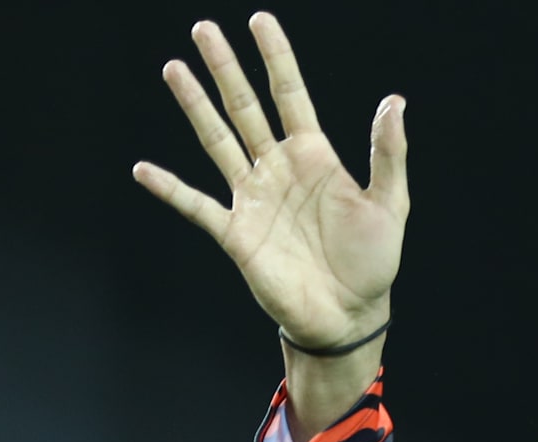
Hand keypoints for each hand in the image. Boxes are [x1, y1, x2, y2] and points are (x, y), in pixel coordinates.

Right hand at [133, 13, 406, 349]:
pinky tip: (143, 170)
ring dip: (196, 107)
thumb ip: (389, 154)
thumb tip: (395, 101)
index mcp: (314, 156)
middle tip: (204, 28)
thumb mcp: (390, 204)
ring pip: (217, 141)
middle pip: (245, 107)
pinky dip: (170, 189)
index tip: (259, 19)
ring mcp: (253, 198)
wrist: (350, 315)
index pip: (290, 94)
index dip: (276, 57)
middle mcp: (277, 168)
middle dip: (225, 68)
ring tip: (174, 68)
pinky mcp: (236, 233)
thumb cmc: (373, 262)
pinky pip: (196, 205)